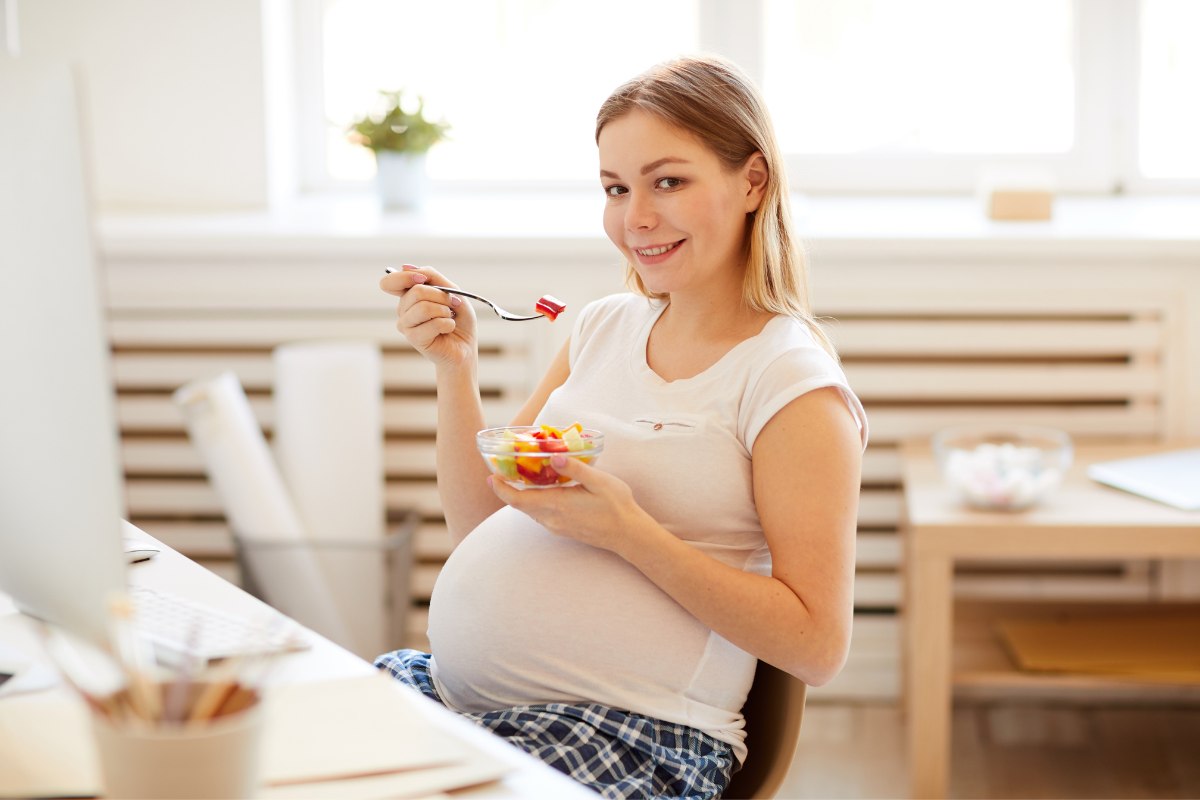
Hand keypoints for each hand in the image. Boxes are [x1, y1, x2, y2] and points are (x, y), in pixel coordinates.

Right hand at [379, 264, 477, 367]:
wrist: (465, 347)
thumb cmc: (458, 319)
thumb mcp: (452, 290)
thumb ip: (432, 276)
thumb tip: (405, 266)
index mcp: (408, 296)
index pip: (390, 283)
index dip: (405, 277)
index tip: (423, 279)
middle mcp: (403, 310)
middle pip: (416, 292)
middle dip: (442, 296)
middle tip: (452, 305)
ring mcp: (406, 325)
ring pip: (424, 307)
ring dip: (445, 311)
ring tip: (449, 318)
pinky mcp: (414, 338)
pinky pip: (433, 323)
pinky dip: (448, 324)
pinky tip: (448, 329)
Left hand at [487, 453, 651, 556]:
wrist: (628, 535)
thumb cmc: (617, 506)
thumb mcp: (599, 482)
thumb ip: (575, 469)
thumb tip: (552, 458)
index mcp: (557, 505)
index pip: (518, 500)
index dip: (500, 489)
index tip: (491, 475)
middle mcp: (552, 519)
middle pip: (520, 505)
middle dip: (507, 489)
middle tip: (503, 469)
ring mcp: (556, 527)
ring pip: (530, 510)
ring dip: (521, 496)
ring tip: (520, 475)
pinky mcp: (563, 529)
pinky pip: (540, 515)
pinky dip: (534, 502)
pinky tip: (542, 489)